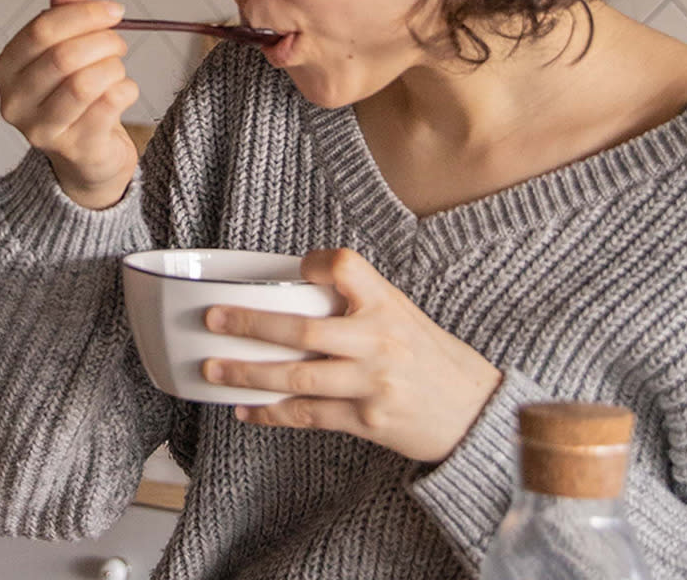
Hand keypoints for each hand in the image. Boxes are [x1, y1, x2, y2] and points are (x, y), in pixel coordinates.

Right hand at [0, 0, 138, 208]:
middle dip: (102, 41)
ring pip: (85, 83)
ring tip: (118, 67)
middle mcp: (14, 102)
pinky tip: (124, 90)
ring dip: (114, 67)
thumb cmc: (73, 95)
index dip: (83, 14)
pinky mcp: (73, 149)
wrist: (87, 155)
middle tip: (119, 42)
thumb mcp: (65, 48)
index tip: (114, 10)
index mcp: (5, 69)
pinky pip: (107, 107)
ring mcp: (40, 130)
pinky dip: (125, 90)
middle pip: (63, 56)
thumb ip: (64, 11)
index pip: (41, 30)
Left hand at [202, 248, 502, 462]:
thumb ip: (359, 301)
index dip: (316, 265)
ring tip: (214, 369)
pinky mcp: (368, 421)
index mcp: (388, 304)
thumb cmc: (429, 357)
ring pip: (297, 378)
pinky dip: (272, 413)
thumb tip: (294, 289)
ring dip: (249, 374)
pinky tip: (245, 409)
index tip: (296, 268)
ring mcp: (372, 384)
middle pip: (304, 331)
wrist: (474, 412)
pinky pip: (309, 415)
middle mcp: (380, 341)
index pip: (347, 268)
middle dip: (251, 326)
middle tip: (213, 320)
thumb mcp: (403, 314)